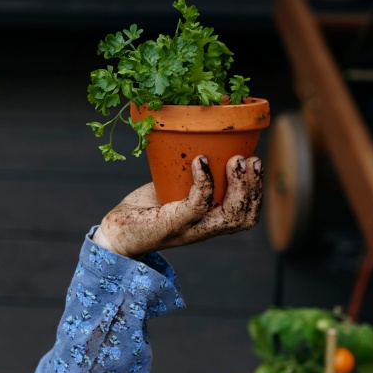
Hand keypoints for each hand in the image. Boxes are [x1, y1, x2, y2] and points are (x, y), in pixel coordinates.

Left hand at [93, 153, 262, 257]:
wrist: (116, 232)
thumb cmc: (144, 209)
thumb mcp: (171, 189)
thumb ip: (187, 175)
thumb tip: (202, 140)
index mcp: (208, 221)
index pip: (245, 216)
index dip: (257, 192)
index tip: (255, 162)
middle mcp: (203, 229)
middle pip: (242, 217)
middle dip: (253, 187)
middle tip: (249, 159)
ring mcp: (189, 229)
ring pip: (227, 215)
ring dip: (237, 187)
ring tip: (234, 160)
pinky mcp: (171, 225)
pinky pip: (196, 205)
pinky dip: (203, 181)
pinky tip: (201, 161)